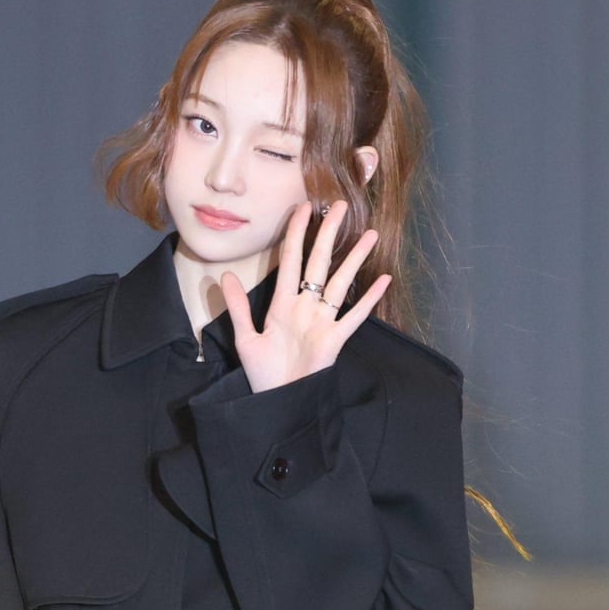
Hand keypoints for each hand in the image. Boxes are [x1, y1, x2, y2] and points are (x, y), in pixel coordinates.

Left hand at [218, 198, 391, 393]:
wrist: (278, 403)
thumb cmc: (263, 375)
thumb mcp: (245, 339)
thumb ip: (239, 307)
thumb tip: (225, 275)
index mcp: (282, 304)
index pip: (290, 260)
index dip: (296, 233)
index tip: (303, 208)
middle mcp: (305, 307)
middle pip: (318, 263)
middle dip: (329, 234)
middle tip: (341, 206)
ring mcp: (322, 322)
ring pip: (340, 282)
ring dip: (354, 259)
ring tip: (369, 235)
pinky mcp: (334, 340)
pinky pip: (354, 316)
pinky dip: (368, 299)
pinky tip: (383, 279)